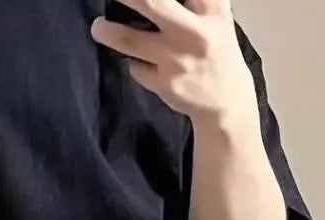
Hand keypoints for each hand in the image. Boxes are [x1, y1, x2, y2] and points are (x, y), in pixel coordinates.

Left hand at [90, 0, 249, 122]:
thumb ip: (196, 1)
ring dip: (107, 31)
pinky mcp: (164, 85)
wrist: (226, 104)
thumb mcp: (217, 17)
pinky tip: (142, 62)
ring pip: (128, 39)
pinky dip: (135, 62)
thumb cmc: (217, 50)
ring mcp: (176, 60)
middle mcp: (194, 32)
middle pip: (151, 1)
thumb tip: (155, 0)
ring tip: (99, 26)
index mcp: (211, 10)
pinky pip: (136, 67)